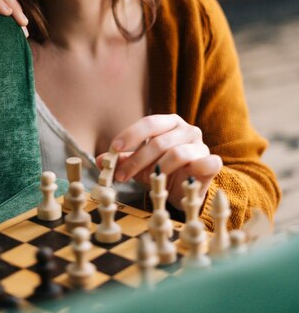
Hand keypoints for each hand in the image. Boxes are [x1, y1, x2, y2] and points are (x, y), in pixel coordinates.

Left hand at [96, 114, 221, 209]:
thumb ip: (122, 160)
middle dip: (137, 160)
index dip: (130, 135)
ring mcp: (201, 145)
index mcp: (169, 122)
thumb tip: (99, 160)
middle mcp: (187, 129)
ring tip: (147, 180)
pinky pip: (204, 162)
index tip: (113, 149)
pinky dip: (188, 172)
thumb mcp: (139, 165)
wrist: (187, 190)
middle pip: (159, 141)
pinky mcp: (212, 162)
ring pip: (177, 153)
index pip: (149, 123)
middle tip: (121, 176)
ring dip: (157, 169)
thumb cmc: (162, 171)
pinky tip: (177, 181)